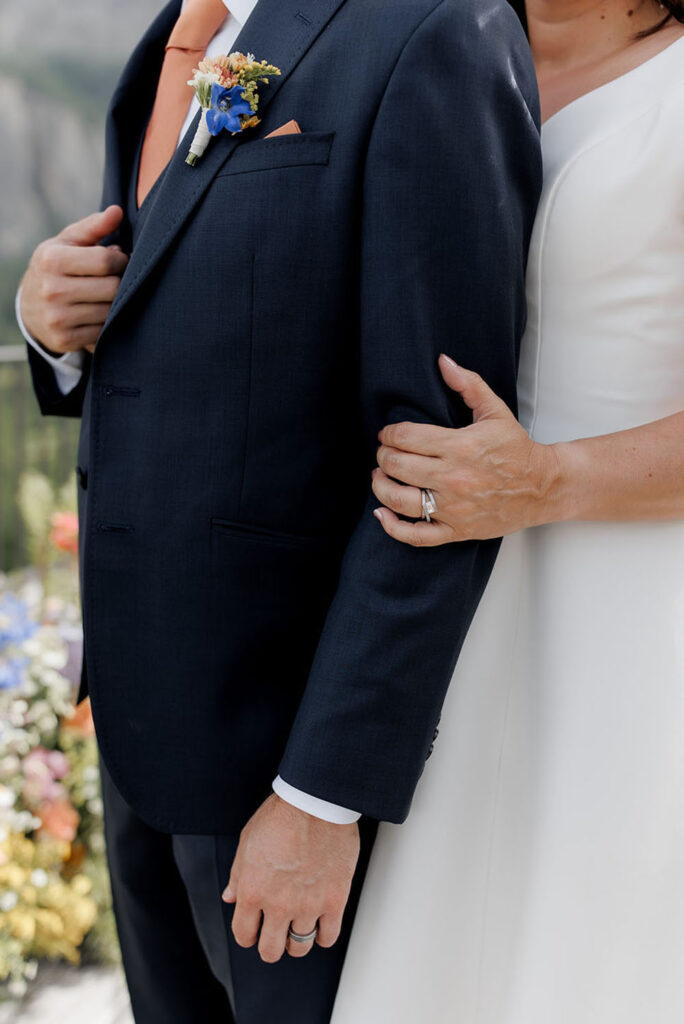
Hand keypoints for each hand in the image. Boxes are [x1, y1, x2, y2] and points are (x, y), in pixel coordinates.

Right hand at [19, 205, 128, 355]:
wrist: (31, 306)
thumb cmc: (57, 267)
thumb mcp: (67, 243)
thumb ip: (93, 227)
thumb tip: (116, 212)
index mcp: (51, 260)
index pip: (106, 260)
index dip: (121, 259)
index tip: (119, 259)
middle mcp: (52, 290)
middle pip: (113, 288)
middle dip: (121, 281)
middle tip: (116, 278)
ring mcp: (58, 318)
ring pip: (111, 311)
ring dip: (116, 303)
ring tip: (107, 295)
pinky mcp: (65, 339)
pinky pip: (104, 331)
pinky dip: (107, 323)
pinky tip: (99, 313)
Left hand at [223, 794, 359, 963]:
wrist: (316, 802)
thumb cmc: (281, 815)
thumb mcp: (247, 841)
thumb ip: (237, 875)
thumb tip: (230, 897)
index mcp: (252, 890)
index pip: (243, 934)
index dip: (247, 935)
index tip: (253, 930)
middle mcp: (278, 904)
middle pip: (271, 950)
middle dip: (270, 946)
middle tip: (275, 935)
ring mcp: (307, 905)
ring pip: (300, 947)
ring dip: (297, 941)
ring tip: (299, 927)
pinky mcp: (334, 900)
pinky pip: (328, 937)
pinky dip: (323, 935)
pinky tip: (320, 923)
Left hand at [372, 354, 560, 545]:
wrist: (543, 486)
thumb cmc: (517, 449)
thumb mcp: (494, 411)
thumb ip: (468, 384)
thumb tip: (443, 361)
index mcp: (459, 446)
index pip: (406, 437)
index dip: (389, 434)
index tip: (387, 434)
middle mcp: (453, 478)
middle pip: (397, 466)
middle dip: (383, 456)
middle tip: (384, 453)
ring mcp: (453, 507)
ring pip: (400, 499)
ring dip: (380, 486)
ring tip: (380, 476)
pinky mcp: (457, 530)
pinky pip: (416, 535)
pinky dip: (393, 527)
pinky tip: (381, 513)